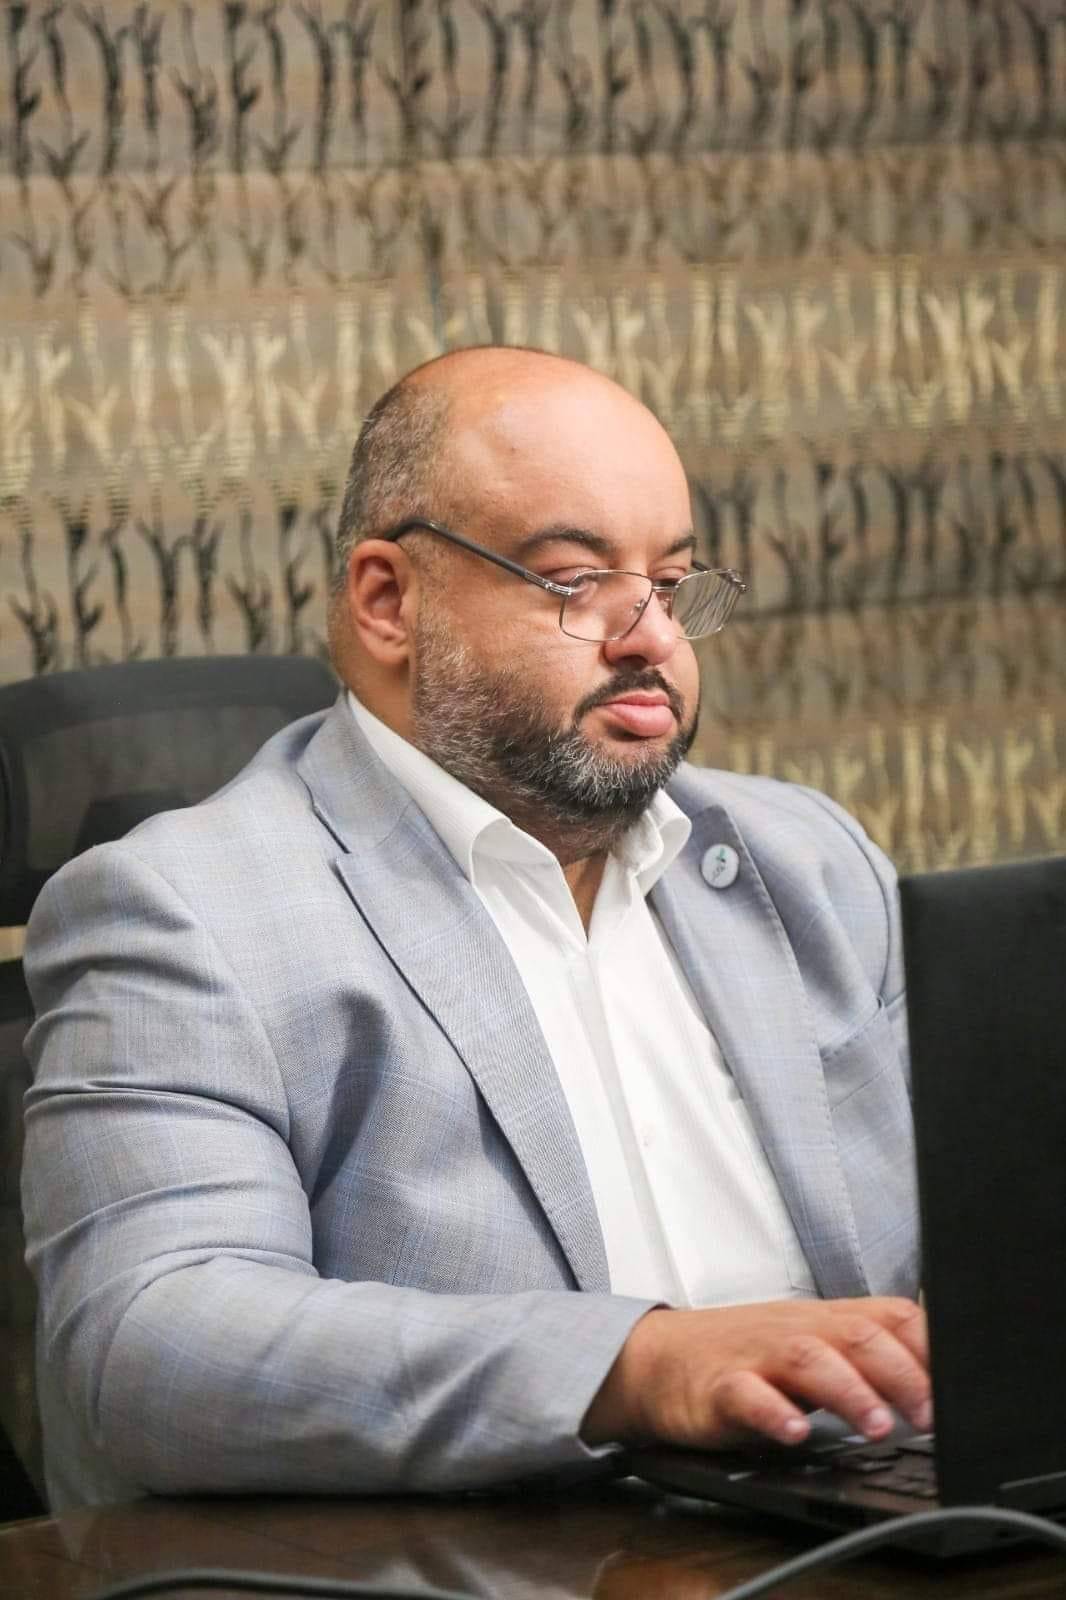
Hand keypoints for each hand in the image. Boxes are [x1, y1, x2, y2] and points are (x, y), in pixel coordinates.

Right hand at [582, 1297, 929, 1449]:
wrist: (658, 1357)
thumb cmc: (744, 1355)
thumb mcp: (810, 1344)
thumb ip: (865, 1353)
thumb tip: (937, 1374)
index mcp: (824, 1320)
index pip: (888, 1316)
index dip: (927, 1346)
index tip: (958, 1383)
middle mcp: (795, 1330)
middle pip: (855, 1334)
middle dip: (899, 1373)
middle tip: (929, 1416)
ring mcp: (755, 1355)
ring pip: (807, 1358)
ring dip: (849, 1391)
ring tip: (877, 1427)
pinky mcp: (718, 1387)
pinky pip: (745, 1395)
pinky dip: (774, 1414)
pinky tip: (795, 1433)